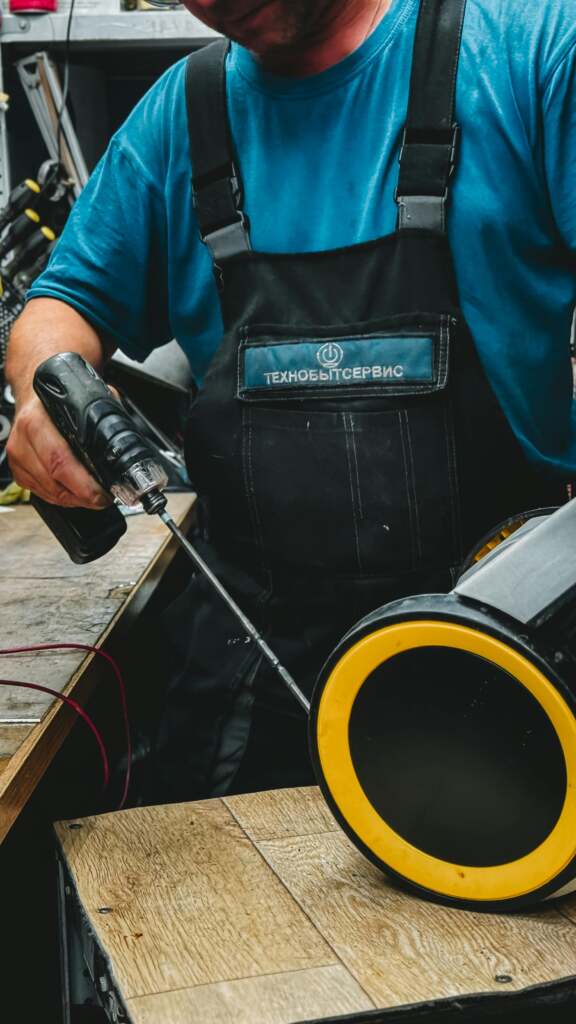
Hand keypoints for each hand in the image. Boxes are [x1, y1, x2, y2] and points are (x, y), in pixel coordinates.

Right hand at [6, 393, 110, 508]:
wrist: (32, 397)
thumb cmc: (58, 400)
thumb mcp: (86, 399)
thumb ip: (105, 418)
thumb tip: (127, 443)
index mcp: (36, 421)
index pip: (59, 461)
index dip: (83, 484)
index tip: (102, 493)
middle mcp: (23, 440)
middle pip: (54, 483)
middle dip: (83, 497)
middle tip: (103, 499)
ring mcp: (18, 458)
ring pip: (49, 493)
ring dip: (74, 500)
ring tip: (92, 497)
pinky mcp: (18, 472)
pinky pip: (42, 494)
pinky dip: (61, 497)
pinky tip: (74, 492)